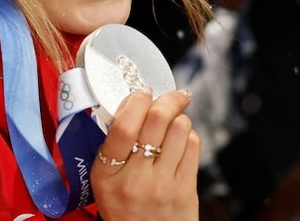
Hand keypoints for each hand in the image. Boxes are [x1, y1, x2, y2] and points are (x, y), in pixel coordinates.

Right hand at [92, 89, 199, 220]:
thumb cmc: (126, 208)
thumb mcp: (106, 182)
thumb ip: (115, 146)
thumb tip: (134, 104)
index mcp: (107, 175)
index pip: (123, 127)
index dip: (136, 101)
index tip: (144, 92)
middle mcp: (134, 179)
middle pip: (157, 119)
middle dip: (168, 99)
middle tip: (172, 95)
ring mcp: (162, 185)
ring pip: (180, 127)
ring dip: (179, 118)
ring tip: (175, 122)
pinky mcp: (185, 189)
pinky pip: (193, 144)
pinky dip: (189, 136)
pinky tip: (182, 141)